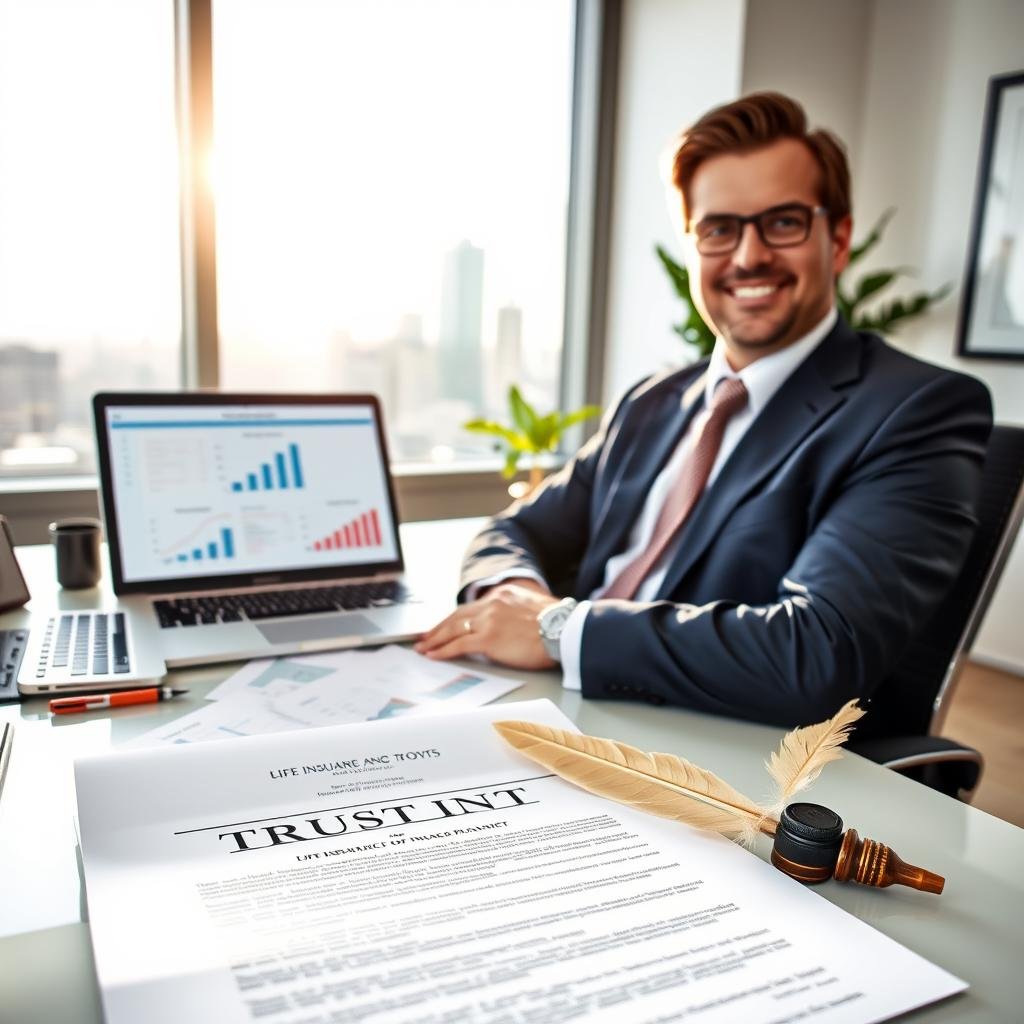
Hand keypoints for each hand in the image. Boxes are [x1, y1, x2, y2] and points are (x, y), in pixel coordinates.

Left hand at [415, 580, 559, 668]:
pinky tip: (434, 655)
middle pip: (456, 616)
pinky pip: (459, 645)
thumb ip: (513, 614)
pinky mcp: (489, 638)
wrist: (565, 630)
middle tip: (424, 637)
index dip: (454, 618)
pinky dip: (443, 651)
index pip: (470, 608)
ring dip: (435, 640)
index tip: (444, 626)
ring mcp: (489, 620)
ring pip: (453, 629)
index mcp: (502, 596)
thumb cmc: (557, 625)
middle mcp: (492, 604)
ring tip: (423, 648)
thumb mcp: (532, 609)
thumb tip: (505, 630)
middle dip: (438, 628)